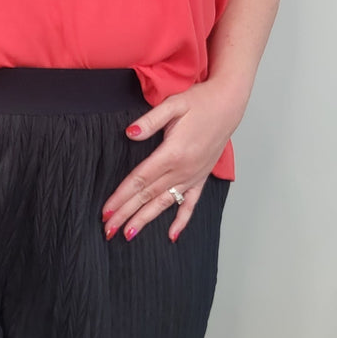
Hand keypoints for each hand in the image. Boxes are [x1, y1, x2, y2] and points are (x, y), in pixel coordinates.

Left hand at [101, 79, 245, 242]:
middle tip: (108, 230)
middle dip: (125, 214)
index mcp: (172, 153)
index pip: (139, 180)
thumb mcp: (174, 105)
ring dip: (145, 220)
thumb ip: (150, 121)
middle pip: (147, 196)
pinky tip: (171, 236)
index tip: (106, 211)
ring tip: (128, 234)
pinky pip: (190, 204)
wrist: (230, 103)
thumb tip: (129, 133)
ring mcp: (192, 176)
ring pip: (163, 203)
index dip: (121, 197)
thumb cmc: (201, 102)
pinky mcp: (201, 178)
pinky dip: (181, 220)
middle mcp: (182, 170)